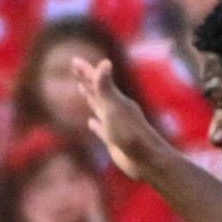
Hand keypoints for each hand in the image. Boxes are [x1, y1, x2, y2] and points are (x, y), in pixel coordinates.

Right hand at [68, 55, 167, 182]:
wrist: (147, 160)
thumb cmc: (130, 134)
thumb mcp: (114, 108)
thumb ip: (106, 87)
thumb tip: (104, 62)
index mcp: (115, 100)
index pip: (97, 81)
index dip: (85, 71)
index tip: (74, 61)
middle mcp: (115, 109)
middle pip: (98, 90)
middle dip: (87, 79)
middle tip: (76, 68)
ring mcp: (115, 125)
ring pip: (99, 108)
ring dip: (90, 98)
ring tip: (82, 89)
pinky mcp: (114, 141)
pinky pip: (101, 130)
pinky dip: (95, 125)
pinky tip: (91, 123)